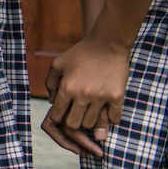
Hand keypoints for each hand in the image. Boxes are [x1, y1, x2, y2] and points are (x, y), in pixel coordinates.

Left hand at [43, 36, 128, 156]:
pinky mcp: (117, 97)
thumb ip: (50, 83)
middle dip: (72, 123)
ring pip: (91, 124)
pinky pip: (113, 119)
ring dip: (89, 121)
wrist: (107, 44)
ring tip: (89, 113)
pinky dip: (109, 119)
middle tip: (76, 116)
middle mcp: (83, 95)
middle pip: (74, 124)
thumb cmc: (80, 53)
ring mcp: (101, 98)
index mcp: (67, 88)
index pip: (57, 116)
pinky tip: (106, 111)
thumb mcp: (58, 64)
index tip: (62, 115)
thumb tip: (52, 102)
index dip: (58, 118)